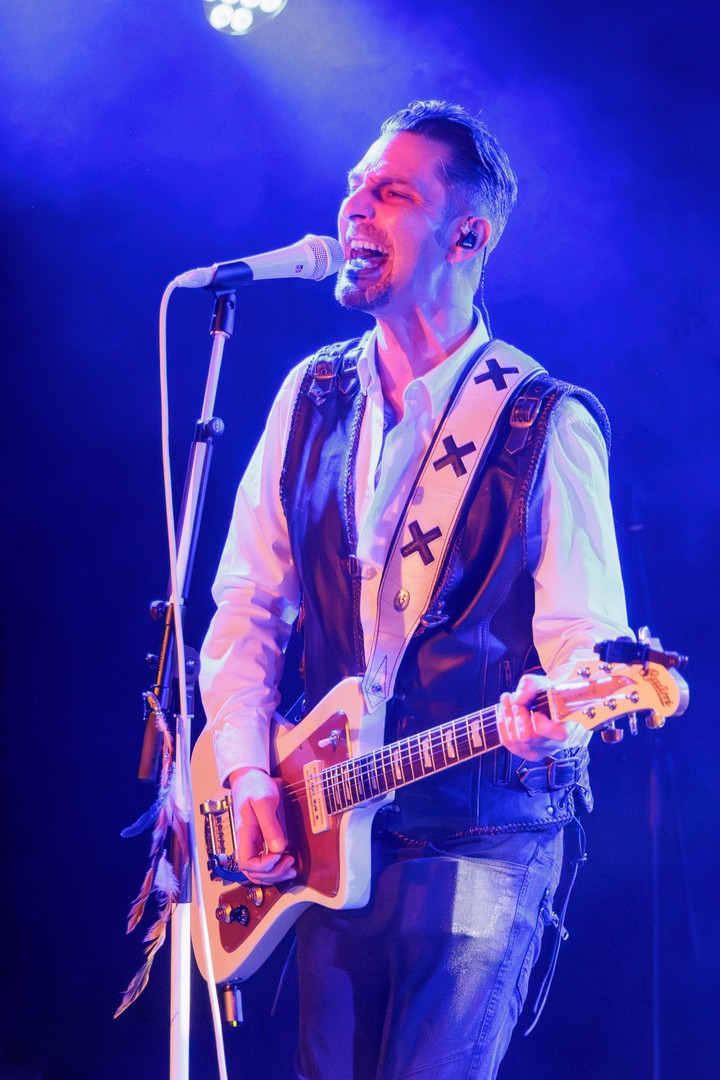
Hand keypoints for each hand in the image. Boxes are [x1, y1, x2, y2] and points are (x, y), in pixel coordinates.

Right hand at [229, 767, 295, 884]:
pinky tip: (286, 864)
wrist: (250, 778)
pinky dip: (274, 869)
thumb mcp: (264, 801)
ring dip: (274, 875)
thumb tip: (279, 848)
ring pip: (257, 871)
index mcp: (244, 834)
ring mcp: (252, 843)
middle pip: (252, 872)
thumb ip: (270, 825)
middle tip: (290, 863)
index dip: (264, 866)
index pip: (247, 863)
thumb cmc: (255, 787)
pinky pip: (262, 862)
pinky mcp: (258, 841)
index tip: (280, 854)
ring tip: (291, 868)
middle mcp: (246, 842)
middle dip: (272, 873)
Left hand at [499, 673, 570, 760]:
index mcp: (567, 729)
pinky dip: (502, 723)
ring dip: (507, 715)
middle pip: (527, 735)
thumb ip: (532, 685)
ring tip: (509, 700)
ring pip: (514, 739)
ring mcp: (537, 751)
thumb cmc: (550, 699)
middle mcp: (553, 744)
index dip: (542, 724)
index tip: (536, 712)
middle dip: (516, 713)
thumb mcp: (544, 684)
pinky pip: (506, 741)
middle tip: (514, 697)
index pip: (557, 735)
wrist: (551, 710)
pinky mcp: (524, 752)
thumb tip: (518, 699)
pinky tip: (506, 711)